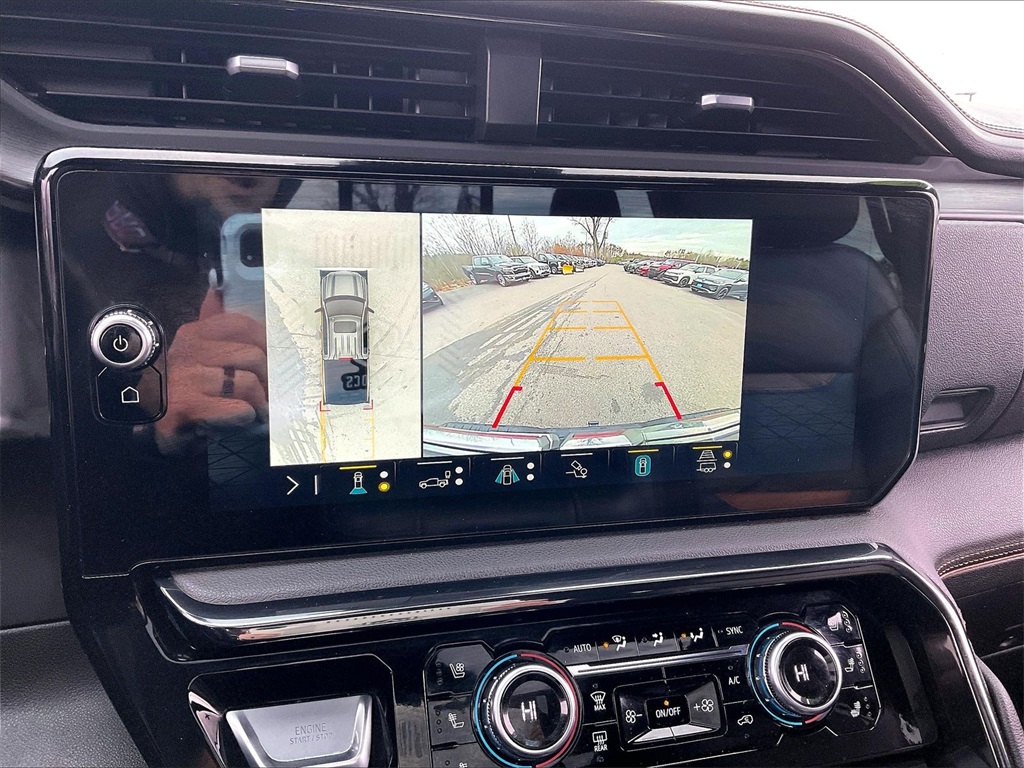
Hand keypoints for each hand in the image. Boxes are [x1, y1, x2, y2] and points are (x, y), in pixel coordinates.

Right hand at [153, 289, 267, 453]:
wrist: (158, 431)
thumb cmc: (187, 392)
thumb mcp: (198, 356)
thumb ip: (211, 325)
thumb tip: (215, 291)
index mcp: (194, 335)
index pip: (243, 325)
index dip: (267, 342)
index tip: (273, 361)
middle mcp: (188, 352)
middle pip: (253, 355)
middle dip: (267, 378)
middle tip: (267, 393)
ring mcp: (185, 379)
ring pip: (248, 383)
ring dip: (259, 401)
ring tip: (256, 409)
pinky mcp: (186, 406)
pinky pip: (238, 407)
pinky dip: (246, 417)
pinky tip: (240, 420)